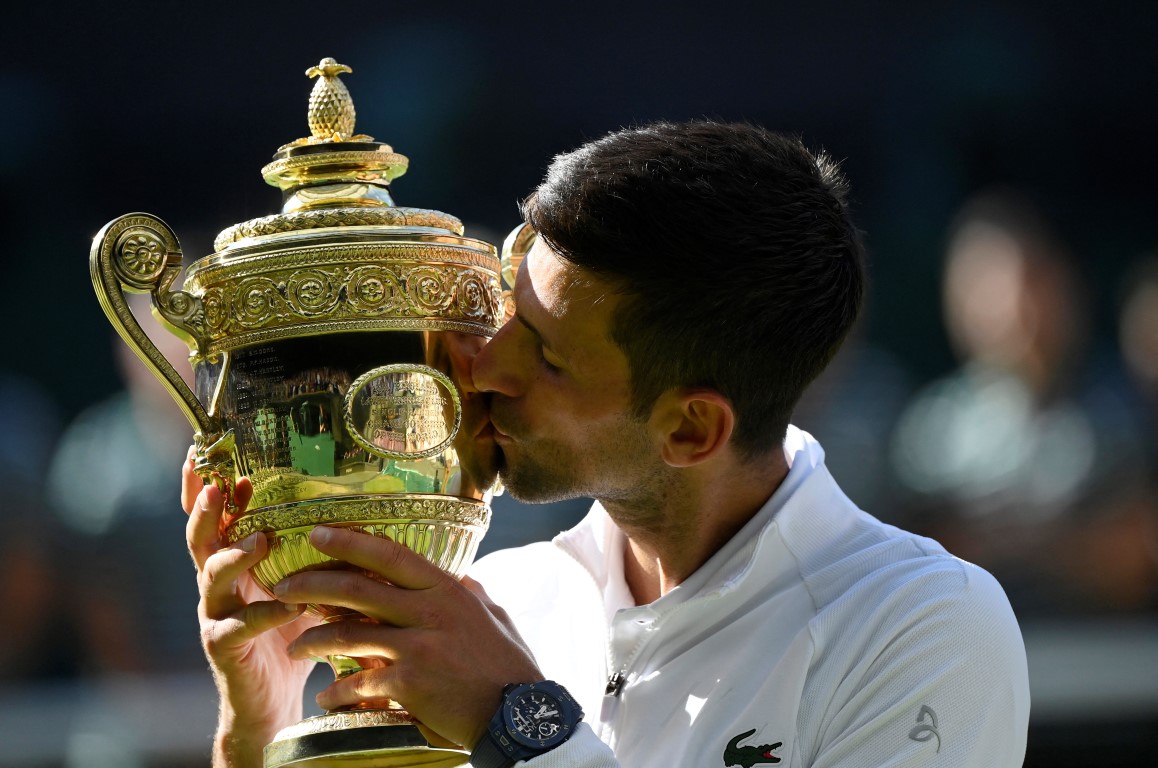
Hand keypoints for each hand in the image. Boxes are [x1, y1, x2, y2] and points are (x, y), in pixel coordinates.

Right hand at [182, 451, 317, 767]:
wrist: (273, 699)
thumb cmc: (290, 632)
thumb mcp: (302, 583)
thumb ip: (313, 552)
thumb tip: (354, 511)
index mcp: (233, 563)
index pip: (217, 519)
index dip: (212, 490)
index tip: (220, 459)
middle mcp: (216, 584)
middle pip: (200, 538)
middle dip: (207, 510)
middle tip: (222, 486)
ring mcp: (215, 615)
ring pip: (211, 577)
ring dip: (235, 555)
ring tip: (260, 539)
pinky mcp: (224, 647)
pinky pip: (239, 625)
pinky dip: (264, 613)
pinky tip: (287, 604)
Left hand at [273, 526, 541, 749]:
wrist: (518, 714)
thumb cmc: (508, 666)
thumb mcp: (493, 618)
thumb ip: (472, 597)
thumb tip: (464, 580)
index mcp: (446, 591)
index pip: (391, 554)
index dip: (351, 542)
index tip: (318, 534)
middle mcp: (429, 611)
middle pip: (358, 589)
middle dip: (313, 585)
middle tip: (284, 588)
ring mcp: (417, 646)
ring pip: (349, 634)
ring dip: (314, 640)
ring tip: (295, 648)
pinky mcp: (409, 683)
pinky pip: (359, 682)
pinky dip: (337, 691)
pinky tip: (326, 698)